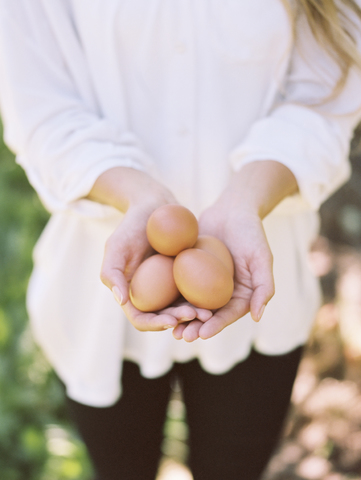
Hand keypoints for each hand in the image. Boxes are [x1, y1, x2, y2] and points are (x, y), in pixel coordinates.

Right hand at [100, 202, 211, 330]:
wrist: (155, 206)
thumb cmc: (131, 225)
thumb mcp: (116, 246)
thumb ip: (112, 273)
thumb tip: (121, 300)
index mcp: (132, 293)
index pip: (141, 319)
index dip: (155, 324)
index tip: (171, 320)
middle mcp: (152, 294)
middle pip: (165, 318)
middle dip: (180, 322)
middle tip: (196, 316)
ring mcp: (170, 287)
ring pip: (183, 309)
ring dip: (195, 315)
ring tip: (208, 313)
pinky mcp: (187, 276)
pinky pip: (196, 292)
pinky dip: (204, 299)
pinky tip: (216, 299)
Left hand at [173, 204, 274, 340]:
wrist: (232, 209)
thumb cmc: (251, 232)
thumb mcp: (262, 257)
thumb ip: (264, 286)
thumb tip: (257, 317)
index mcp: (241, 295)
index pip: (228, 315)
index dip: (216, 326)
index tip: (203, 334)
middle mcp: (222, 293)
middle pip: (208, 315)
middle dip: (195, 328)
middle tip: (182, 336)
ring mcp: (204, 283)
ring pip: (191, 304)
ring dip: (180, 318)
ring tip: (168, 327)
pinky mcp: (189, 271)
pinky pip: (179, 286)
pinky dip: (170, 297)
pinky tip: (159, 305)